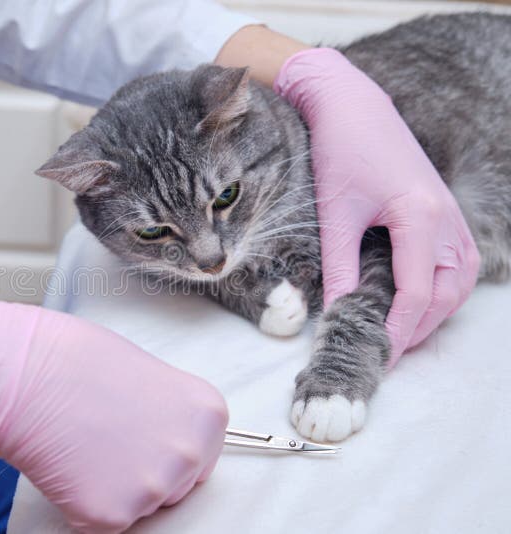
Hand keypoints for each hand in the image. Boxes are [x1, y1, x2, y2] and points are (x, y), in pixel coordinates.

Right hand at [0, 300, 227, 532]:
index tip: (139, 431)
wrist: (26, 372)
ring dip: (113, 487)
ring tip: (85, 442)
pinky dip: (82, 502)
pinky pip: (101, 522)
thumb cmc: (78, 363)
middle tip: (106, 435)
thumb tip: (168, 441)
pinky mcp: (112, 515)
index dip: (162, 448)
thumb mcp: (150, 377)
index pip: (200, 458)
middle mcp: (191, 454)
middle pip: (174, 488)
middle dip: (142, 471)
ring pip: (139, 507)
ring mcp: (153, 488)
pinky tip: (70, 463)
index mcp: (207, 415)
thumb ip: (172, 416)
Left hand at [274, 48, 479, 365]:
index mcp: (420, 217)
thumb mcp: (334, 215)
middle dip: (420, 328)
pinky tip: (416, 300)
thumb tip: (335, 314)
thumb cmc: (340, 152)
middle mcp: (446, 218)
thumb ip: (338, 268)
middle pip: (446, 294)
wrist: (353, 106)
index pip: (417, 294)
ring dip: (435, 312)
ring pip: (459, 282)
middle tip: (385, 351)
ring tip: (400, 333)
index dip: (397, 332)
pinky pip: (458, 262)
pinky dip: (442, 289)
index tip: (375, 356)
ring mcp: (451, 214)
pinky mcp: (445, 211)